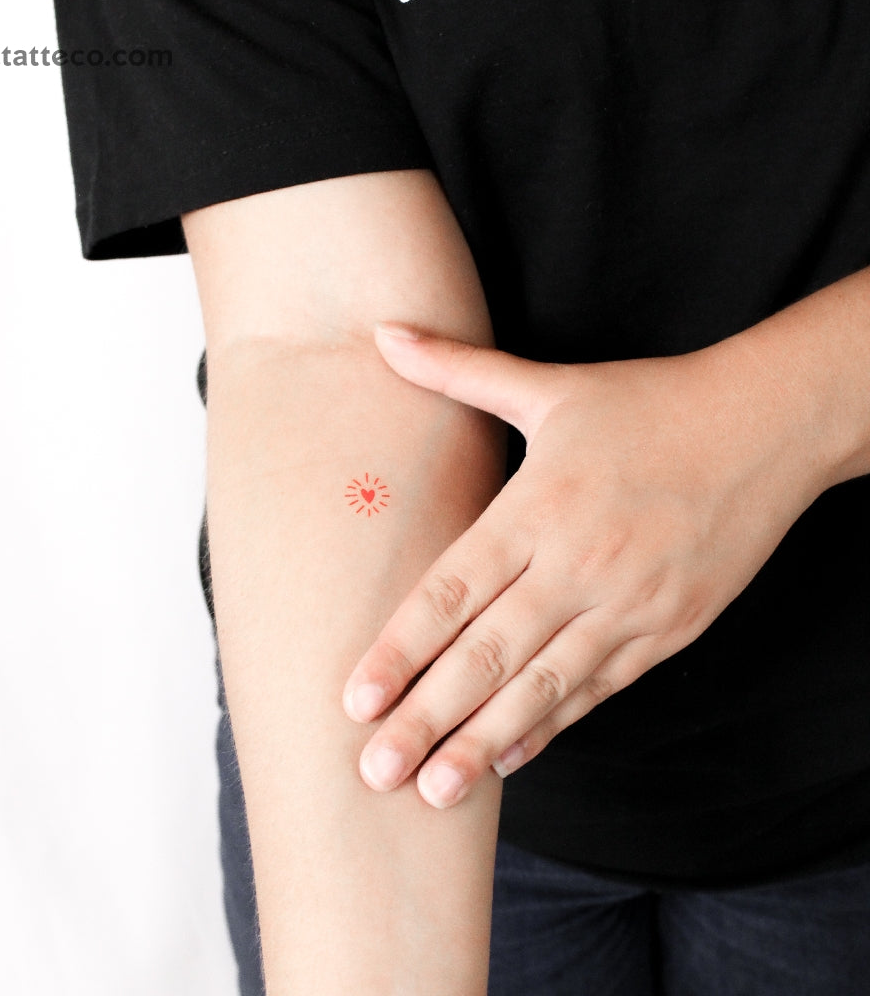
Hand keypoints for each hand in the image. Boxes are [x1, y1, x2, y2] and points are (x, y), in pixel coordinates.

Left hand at [343, 321, 825, 808]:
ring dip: (485, 743)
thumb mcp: (551, 385)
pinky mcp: (669, 630)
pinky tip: (511, 758)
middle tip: (375, 771)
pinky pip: (599, 689)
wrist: (767, 425)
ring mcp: (628, 605)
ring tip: (435, 792)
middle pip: (487, 655)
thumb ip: (459, 372)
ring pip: (542, 687)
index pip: (451, 592)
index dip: (399, 649)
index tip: (355, 700)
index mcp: (538, 507)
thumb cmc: (648, 404)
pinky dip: (552, 725)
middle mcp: (578, 564)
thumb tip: (384, 332)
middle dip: (427, 718)